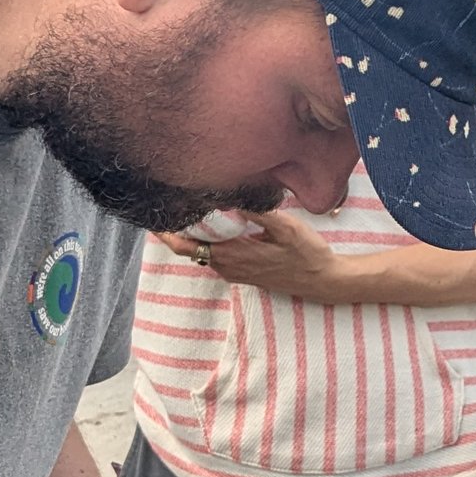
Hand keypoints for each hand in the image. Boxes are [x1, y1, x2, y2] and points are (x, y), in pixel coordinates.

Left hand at [156, 212, 351, 301]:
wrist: (323, 280)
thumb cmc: (307, 254)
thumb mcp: (286, 228)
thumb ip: (258, 212)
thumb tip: (232, 196)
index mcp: (232, 255)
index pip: (185, 245)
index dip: (165, 232)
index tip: (152, 214)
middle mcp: (228, 266)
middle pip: (189, 248)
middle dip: (175, 229)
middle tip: (165, 203)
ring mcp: (234, 271)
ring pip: (201, 251)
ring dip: (191, 234)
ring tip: (183, 209)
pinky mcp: (243, 272)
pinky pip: (214, 255)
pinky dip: (207, 240)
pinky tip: (212, 224)